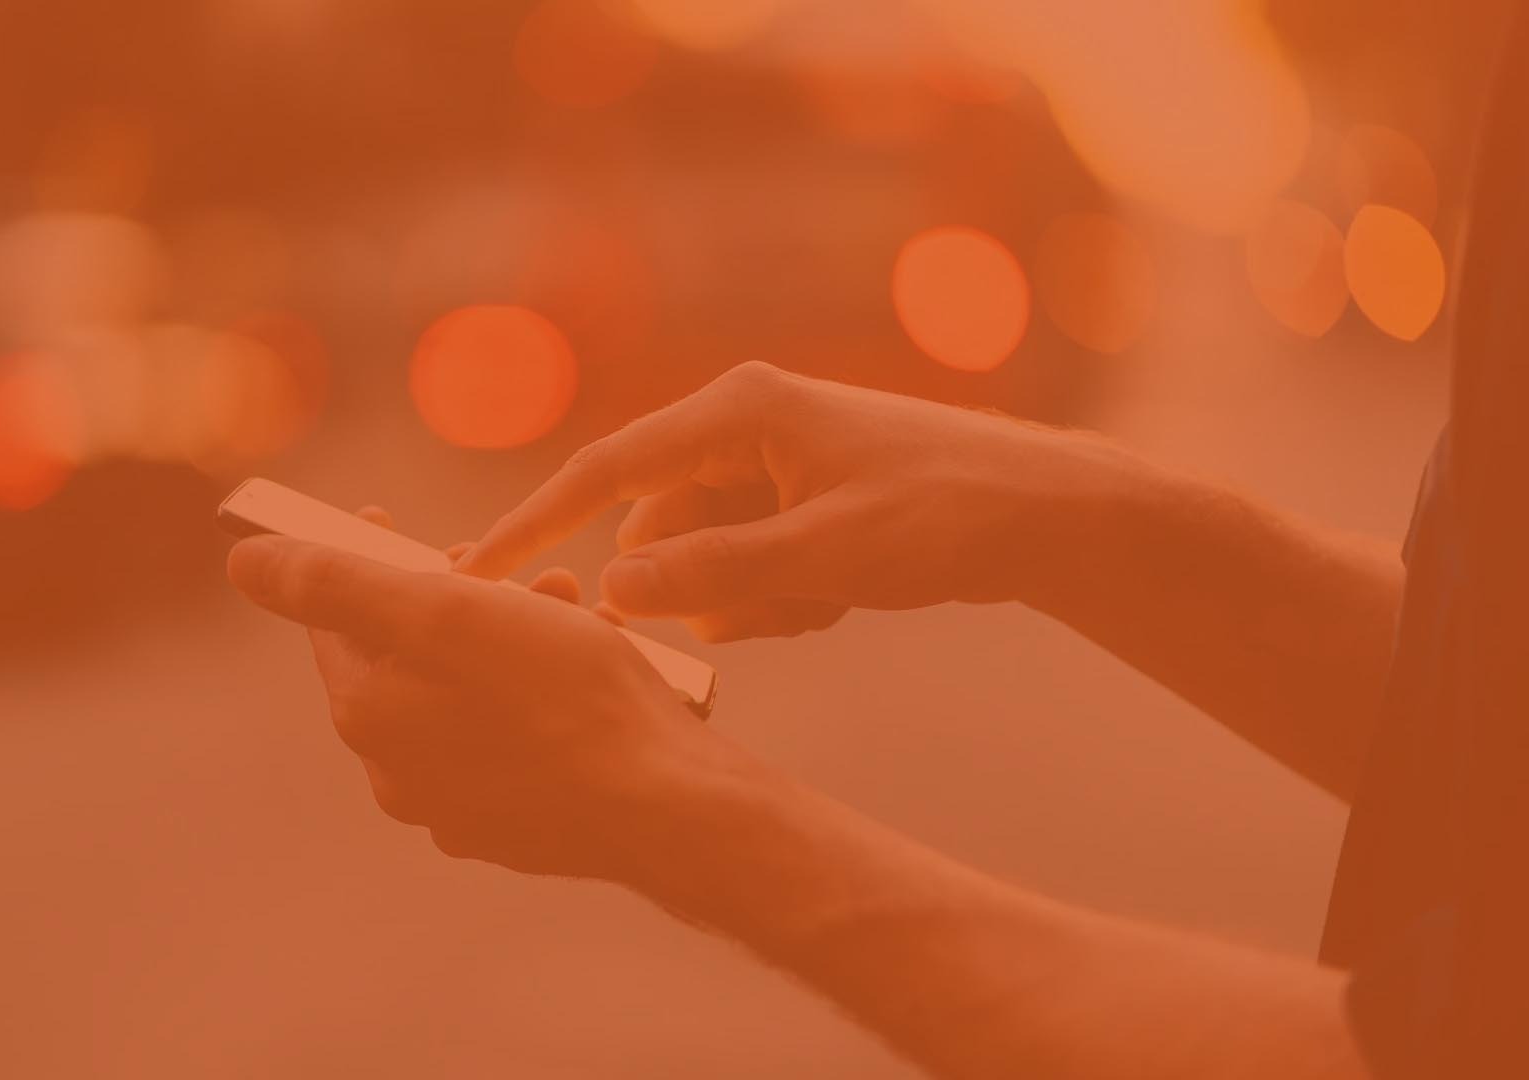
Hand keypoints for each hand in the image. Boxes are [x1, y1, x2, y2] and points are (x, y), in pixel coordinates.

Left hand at [228, 509, 730, 880]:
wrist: (667, 805)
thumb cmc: (565, 696)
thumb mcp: (445, 609)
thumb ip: (334, 584)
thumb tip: (243, 562)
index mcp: (368, 714)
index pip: (335, 616)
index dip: (363, 557)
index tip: (391, 519)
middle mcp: (398, 772)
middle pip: (404, 653)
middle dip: (454, 596)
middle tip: (511, 569)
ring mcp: (457, 807)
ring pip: (463, 692)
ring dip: (505, 636)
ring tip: (567, 608)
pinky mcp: (516, 826)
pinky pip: (509, 738)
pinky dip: (536, 694)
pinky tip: (585, 672)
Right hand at [457, 362, 1138, 641]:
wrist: (1049, 517)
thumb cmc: (944, 518)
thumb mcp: (823, 558)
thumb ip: (712, 576)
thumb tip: (614, 592)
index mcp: (740, 410)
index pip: (607, 470)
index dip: (537, 525)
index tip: (478, 574)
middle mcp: (745, 425)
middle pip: (662, 527)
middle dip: (700, 587)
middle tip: (778, 609)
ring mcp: (773, 463)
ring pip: (707, 557)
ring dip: (749, 599)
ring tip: (828, 596)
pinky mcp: (800, 497)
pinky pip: (748, 563)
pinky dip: (780, 596)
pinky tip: (842, 595)